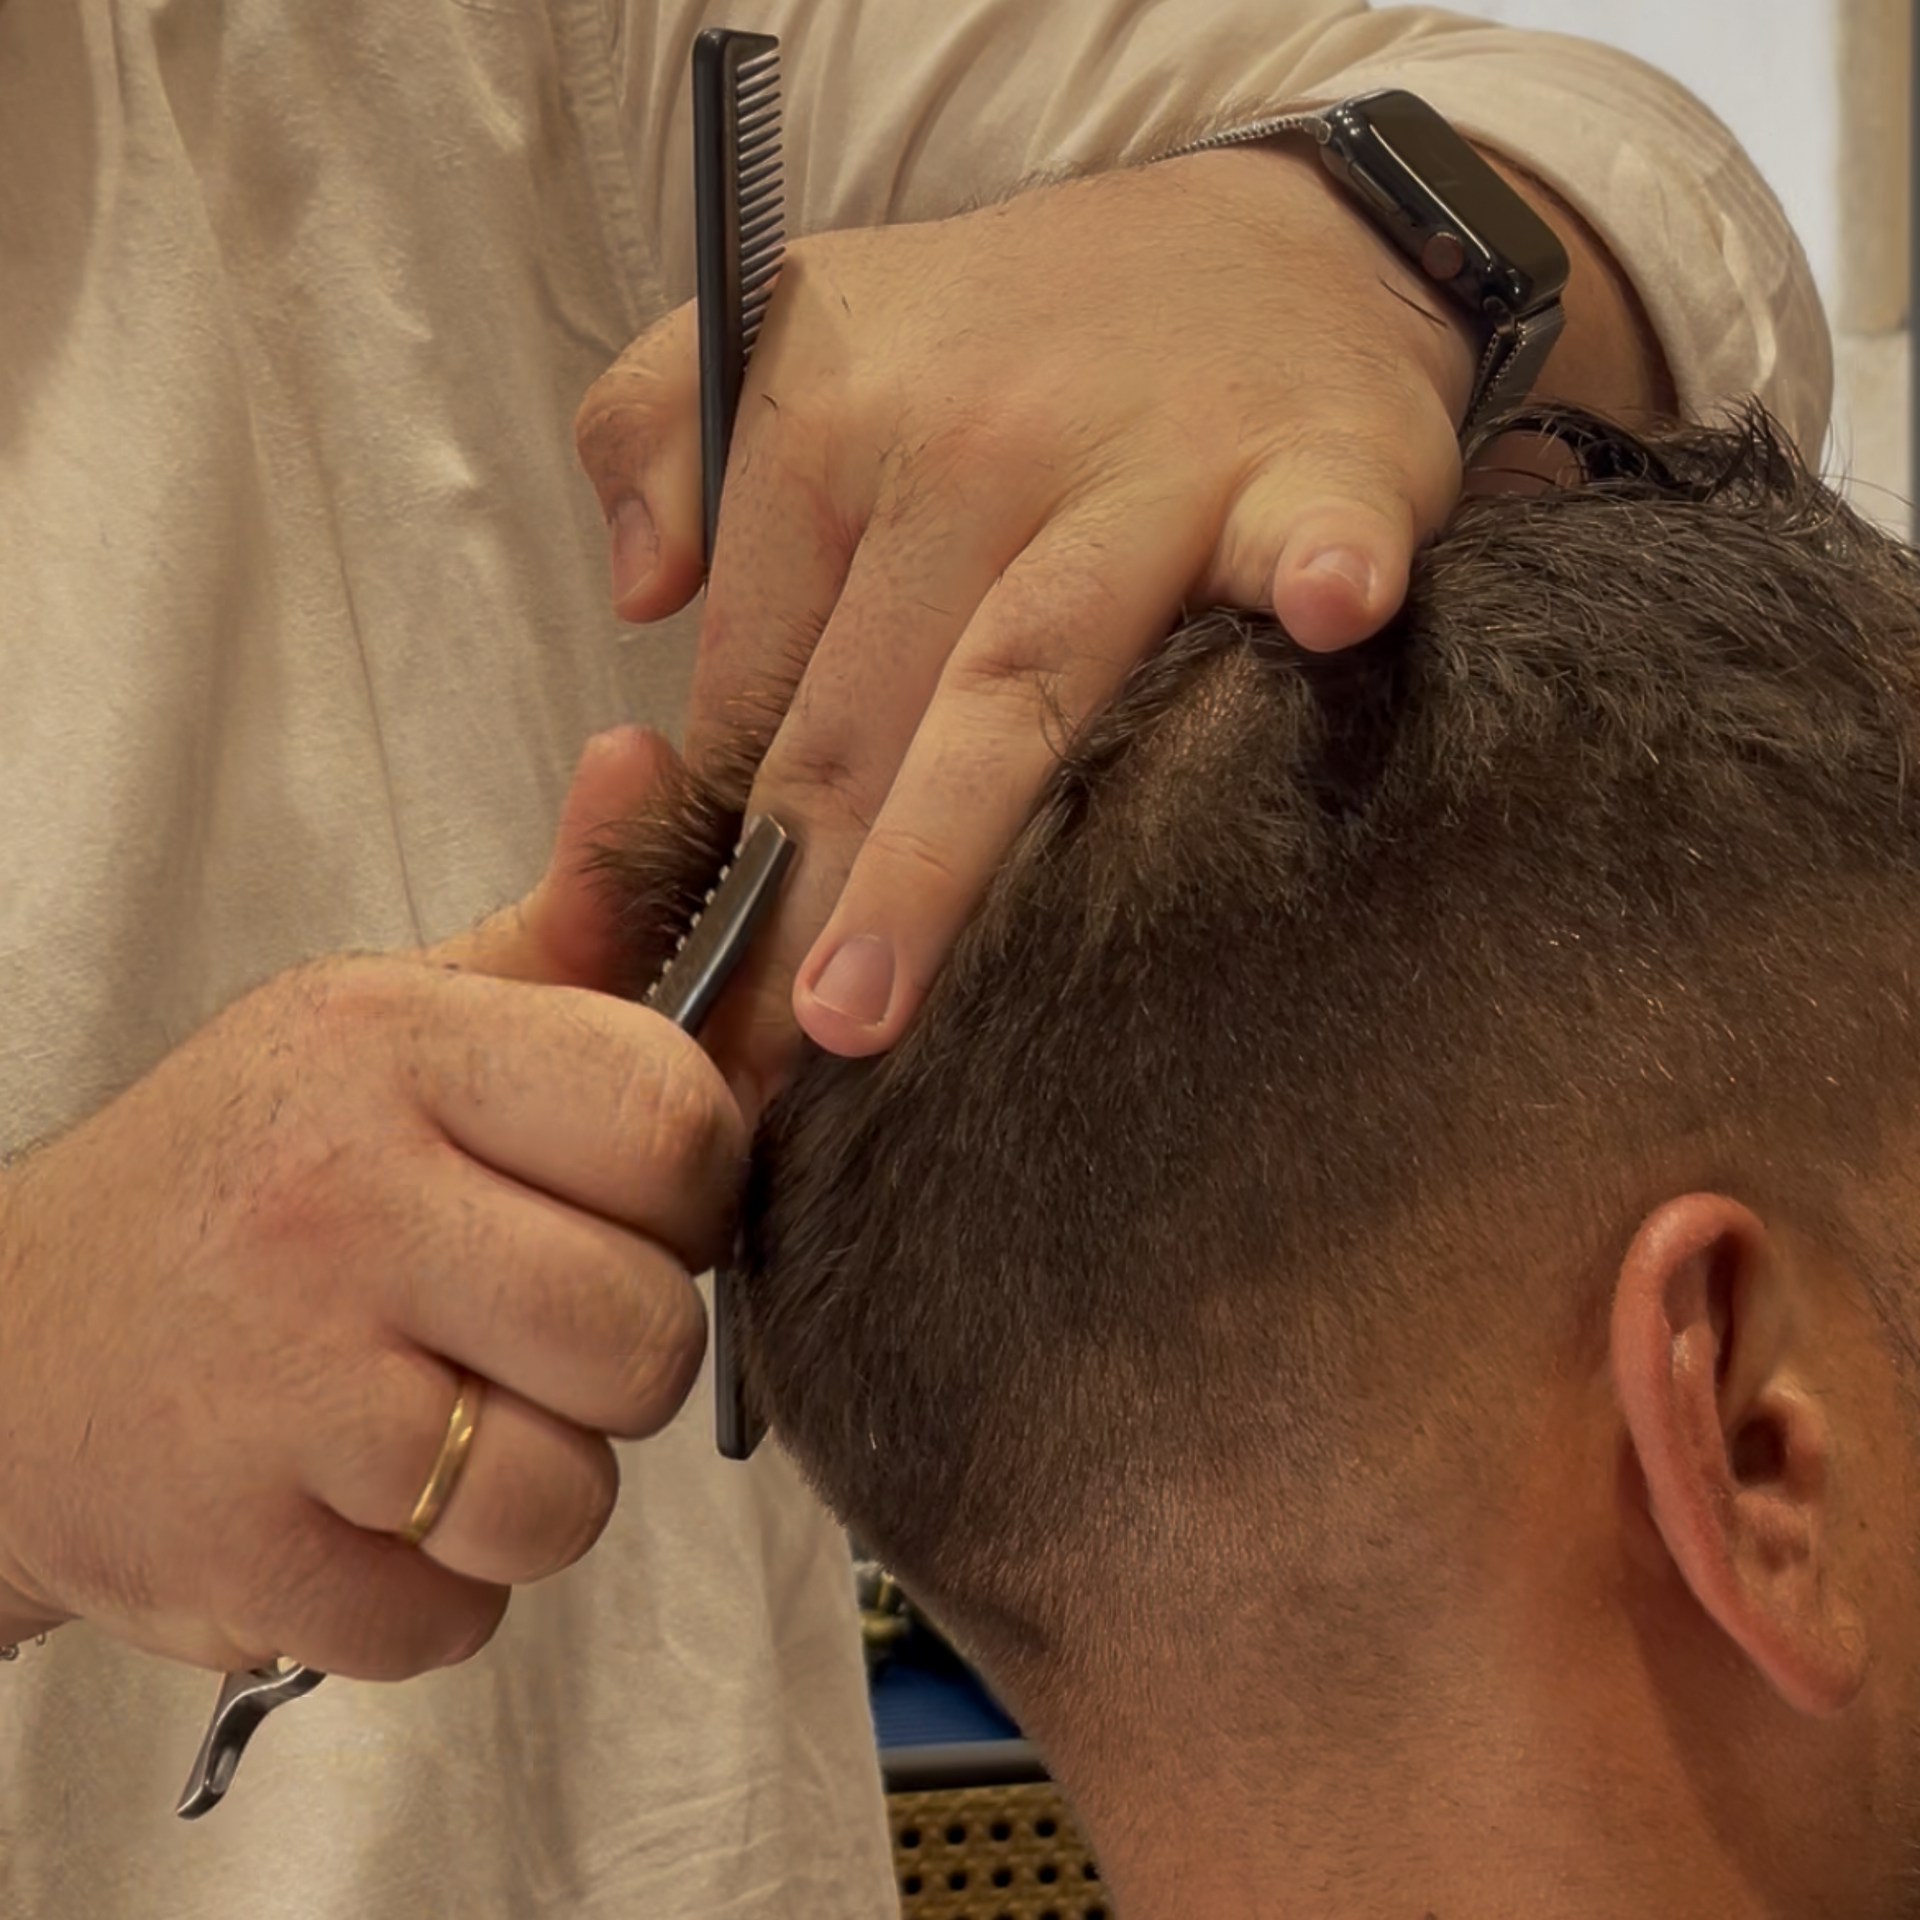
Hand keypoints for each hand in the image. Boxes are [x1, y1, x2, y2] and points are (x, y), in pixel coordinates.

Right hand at [0, 730, 745, 1675]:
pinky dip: (431, 1588)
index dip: (687, 1187)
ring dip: (529, 1487)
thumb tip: (655, 760)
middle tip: (524, 1328)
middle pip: (643, 1330)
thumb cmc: (251, 1178)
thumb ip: (566, 917)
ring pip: (566, 1496)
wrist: (1, 1348)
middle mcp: (337, 1204)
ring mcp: (280, 1388)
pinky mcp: (237, 1553)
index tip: (627, 1202)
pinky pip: (457, 1614)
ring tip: (437, 1419)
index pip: (676, 1120)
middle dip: (617, 1354)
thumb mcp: (395, 1021)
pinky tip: (358, 1503)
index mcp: (393, 1049)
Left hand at [575, 144, 1472, 1091]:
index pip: (745, 682)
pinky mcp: (1311, 467)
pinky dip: (1322, 566)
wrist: (1282, 240)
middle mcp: (967, 441)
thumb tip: (640, 597)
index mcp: (830, 415)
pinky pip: (1314, 525)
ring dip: (934, 846)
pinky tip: (1324, 614)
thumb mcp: (801, 316)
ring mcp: (1145, 463)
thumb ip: (659, 430)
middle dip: (781, 907)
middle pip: (853, 716)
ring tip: (855, 1008)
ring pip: (1014, 683)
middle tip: (727, 1075)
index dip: (705, 855)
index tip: (683, 991)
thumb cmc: (1027, 328)